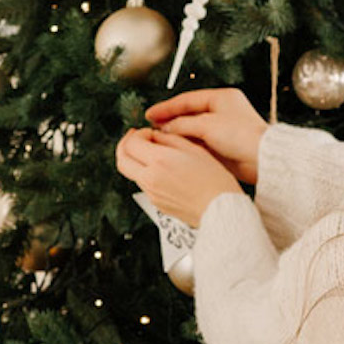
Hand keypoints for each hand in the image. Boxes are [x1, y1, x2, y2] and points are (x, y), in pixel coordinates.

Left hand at [115, 128, 244, 227]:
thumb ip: (171, 139)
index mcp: (159, 161)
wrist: (221, 211)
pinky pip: (144, 185)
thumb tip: (157, 135)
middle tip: (136, 139)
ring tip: (152, 156)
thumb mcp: (196, 150)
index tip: (148, 133)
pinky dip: (146, 174)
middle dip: (125, 145)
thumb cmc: (215, 183)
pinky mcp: (158, 204)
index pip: (132, 142)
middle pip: (121, 159)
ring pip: (131, 172)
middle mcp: (151, 178)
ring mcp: (152, 193)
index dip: (138, 133)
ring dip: (136, 160)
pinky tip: (162, 171)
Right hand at [146, 88, 267, 185]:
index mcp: (222, 98)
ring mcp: (223, 129)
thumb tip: (166, 127)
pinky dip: (188, 145)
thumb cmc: (243, 137)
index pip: (187, 100)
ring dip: (178, 134)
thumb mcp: (207, 125)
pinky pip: (200, 143)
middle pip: (189, 114)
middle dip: (171, 121)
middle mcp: (223, 112)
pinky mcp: (224, 146)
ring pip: (193, 130)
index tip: (151, 114)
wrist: (262, 160)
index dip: (166, 107)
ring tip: (160, 139)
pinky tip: (176, 149)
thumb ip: (182, 124)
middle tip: (152, 127)